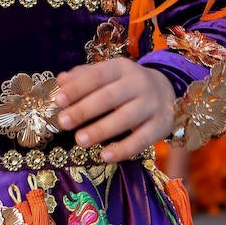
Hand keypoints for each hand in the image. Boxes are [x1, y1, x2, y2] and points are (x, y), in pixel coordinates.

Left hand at [54, 58, 174, 162]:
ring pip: (125, 118)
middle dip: (84, 110)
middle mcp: (138, 83)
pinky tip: (104, 156)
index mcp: (121, 68)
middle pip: (109, 97)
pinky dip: (123, 149)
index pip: (97, 75)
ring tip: (79, 140)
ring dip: (100, 130)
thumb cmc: (127, 84)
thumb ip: (84, 76)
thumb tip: (61, 80)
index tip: (58, 101)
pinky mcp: (161, 125)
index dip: (77, 88)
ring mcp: (152, 104)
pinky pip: (142, 139)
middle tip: (63, 122)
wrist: (167, 90)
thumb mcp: (108, 74)